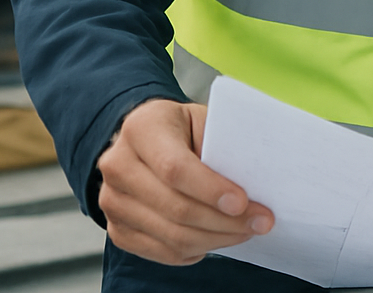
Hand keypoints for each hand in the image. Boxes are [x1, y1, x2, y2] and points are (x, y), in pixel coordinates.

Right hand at [96, 98, 274, 264]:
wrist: (148, 140)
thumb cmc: (185, 129)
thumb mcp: (205, 121)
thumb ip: (222, 147)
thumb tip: (255, 185)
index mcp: (142, 128)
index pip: (174, 168)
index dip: (210, 189)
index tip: (243, 203)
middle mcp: (117, 165)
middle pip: (174, 207)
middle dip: (224, 220)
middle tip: (261, 222)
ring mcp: (111, 201)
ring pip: (170, 235)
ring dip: (216, 238)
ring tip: (246, 231)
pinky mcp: (116, 229)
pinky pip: (161, 251)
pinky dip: (197, 249)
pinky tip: (219, 237)